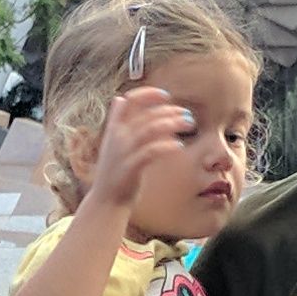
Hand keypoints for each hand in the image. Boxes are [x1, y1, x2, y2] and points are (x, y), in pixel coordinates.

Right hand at [84, 86, 189, 214]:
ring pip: (151, 128)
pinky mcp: (131, 167)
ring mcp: (123, 152)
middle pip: (147, 114)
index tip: (165, 96)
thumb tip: (119, 98)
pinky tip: (179, 145)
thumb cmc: (115, 171)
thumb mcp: (111, 142)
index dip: (148, 94)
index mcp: (114, 128)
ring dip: (173, 123)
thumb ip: (117, 120)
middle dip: (171, 111)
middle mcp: (117, 136)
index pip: (130, 100)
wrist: (106, 201)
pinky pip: (152, 151)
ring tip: (189, 124)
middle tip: (188, 115)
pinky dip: (167, 145)